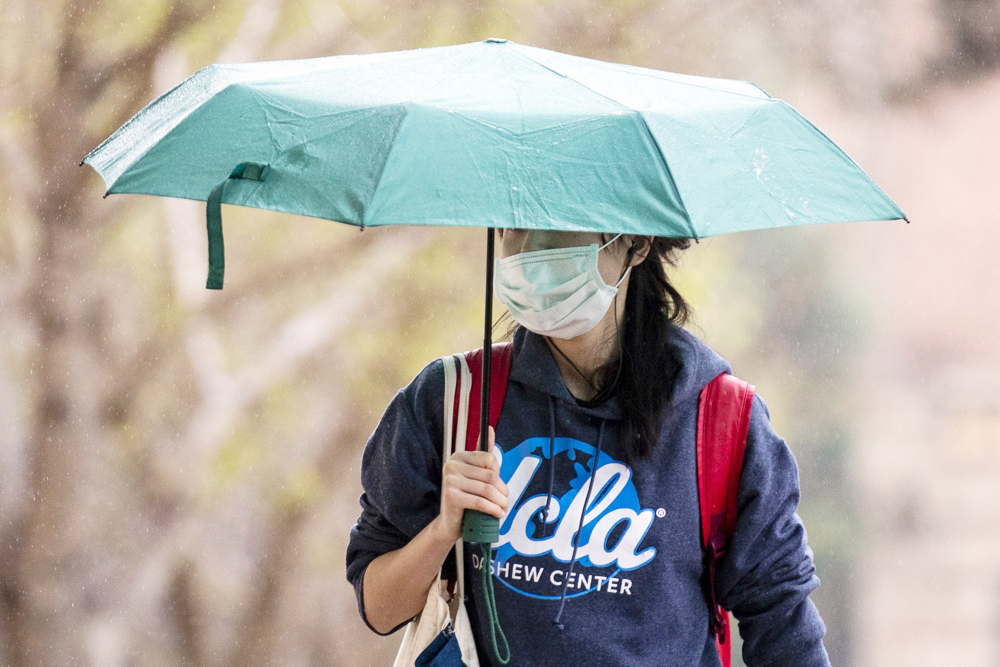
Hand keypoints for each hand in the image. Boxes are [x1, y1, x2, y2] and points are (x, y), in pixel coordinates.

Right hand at [435, 426, 508, 542]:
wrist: (450, 523)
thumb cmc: (467, 498)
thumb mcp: (476, 476)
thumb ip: (483, 456)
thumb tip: (489, 428)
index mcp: (459, 456)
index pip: (489, 459)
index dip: (499, 474)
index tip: (499, 486)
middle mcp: (452, 465)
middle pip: (490, 475)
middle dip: (502, 491)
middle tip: (505, 501)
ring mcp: (450, 480)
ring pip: (487, 490)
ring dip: (500, 502)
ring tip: (503, 508)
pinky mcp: (451, 496)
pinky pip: (480, 502)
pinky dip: (493, 510)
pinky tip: (498, 514)